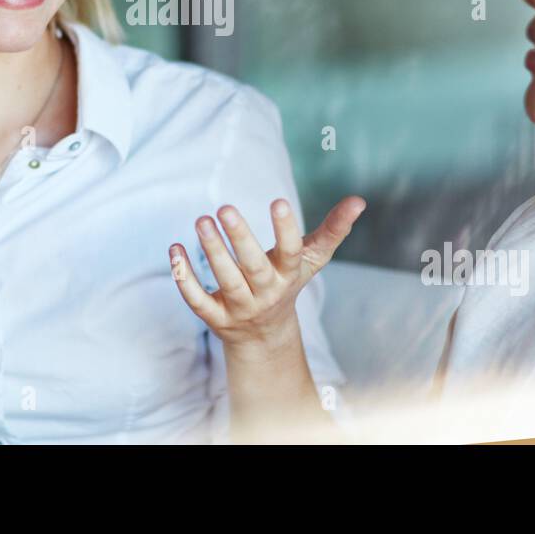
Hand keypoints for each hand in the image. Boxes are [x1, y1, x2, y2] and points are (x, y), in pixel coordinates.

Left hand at [169, 195, 365, 354]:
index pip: (291, 252)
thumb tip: (359, 200)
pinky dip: (184, 277)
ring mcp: (240, 307)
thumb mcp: (312, 258)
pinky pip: (197, 300)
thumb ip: (334, 229)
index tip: (278, 201)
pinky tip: (174, 249)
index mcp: (290, 275)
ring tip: (201, 220)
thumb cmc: (288, 282)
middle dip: (240, 239)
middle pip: (253, 267)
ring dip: (211, 252)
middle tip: (224, 208)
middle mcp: (266, 292)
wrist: (265, 335)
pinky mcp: (215, 317)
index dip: (286, 229)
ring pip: (225, 281)